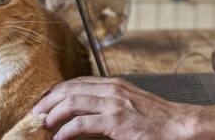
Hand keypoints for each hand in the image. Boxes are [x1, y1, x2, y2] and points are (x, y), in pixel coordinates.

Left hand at [32, 76, 195, 139]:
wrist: (177, 124)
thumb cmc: (157, 117)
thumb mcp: (131, 101)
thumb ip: (110, 100)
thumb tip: (89, 108)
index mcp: (114, 84)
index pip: (77, 81)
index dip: (57, 90)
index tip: (45, 101)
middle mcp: (111, 89)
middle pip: (69, 88)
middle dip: (48, 100)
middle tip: (37, 112)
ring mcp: (113, 104)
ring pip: (71, 102)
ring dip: (53, 114)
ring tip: (45, 124)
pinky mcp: (115, 121)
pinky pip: (81, 124)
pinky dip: (65, 131)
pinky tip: (60, 138)